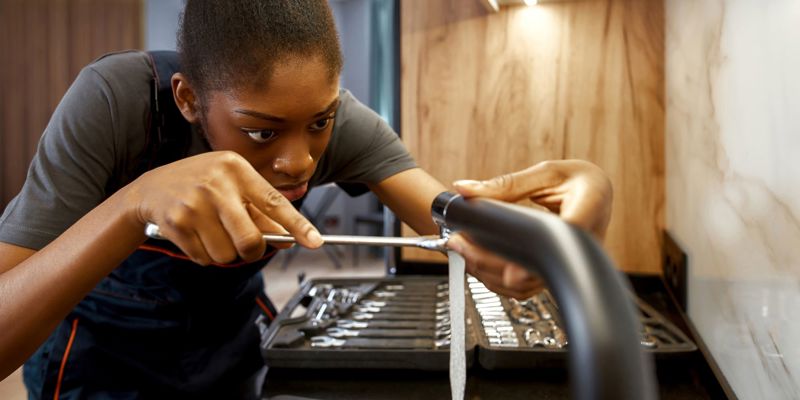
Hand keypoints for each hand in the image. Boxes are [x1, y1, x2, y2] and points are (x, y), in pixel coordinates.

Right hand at [128, 151, 321, 264]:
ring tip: (213, 233)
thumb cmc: (200, 185)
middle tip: (246, 245)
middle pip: (251, 240)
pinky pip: (205, 258)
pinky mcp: (177, 223)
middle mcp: (216, 183)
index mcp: (236, 168)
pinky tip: (196, 235)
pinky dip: (205, 254)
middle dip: (252, 251)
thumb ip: (260, 212)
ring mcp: (195, 203)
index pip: (274, 201)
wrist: (150, 189)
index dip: (297, 225)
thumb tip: (288, 238)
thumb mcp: (232, 187)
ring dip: (225, 253)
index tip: (315, 241)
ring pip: (227, 254)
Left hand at [448, 159, 612, 298]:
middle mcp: (586, 242)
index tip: (512, 272)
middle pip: (538, 267)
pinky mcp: (558, 271)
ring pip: (530, 284)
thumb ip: (506, 183)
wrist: (597, 194)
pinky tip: (478, 260)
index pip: (566, 239)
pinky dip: (499, 278)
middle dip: (493, 261)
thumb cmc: (578, 180)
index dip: (538, 258)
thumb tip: (465, 189)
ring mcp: (572, 262)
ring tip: (463, 249)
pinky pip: (528, 285)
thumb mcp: (546, 173)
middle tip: (461, 243)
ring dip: (491, 272)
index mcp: (589, 207)